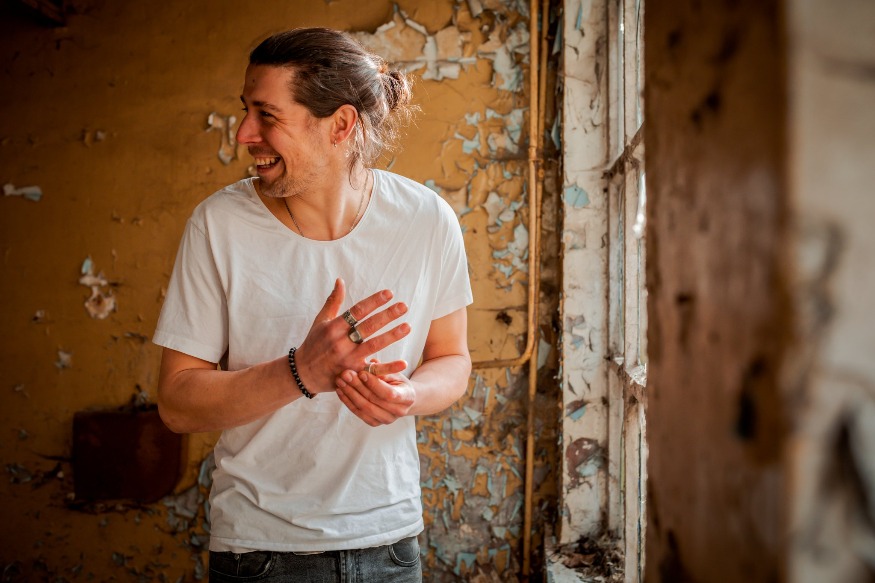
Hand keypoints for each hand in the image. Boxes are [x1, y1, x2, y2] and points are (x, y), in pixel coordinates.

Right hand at [294, 278, 409, 393]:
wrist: (303, 374)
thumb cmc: (314, 343)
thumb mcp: (320, 321)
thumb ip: (333, 301)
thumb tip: (340, 280)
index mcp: (333, 327)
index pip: (357, 311)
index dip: (374, 301)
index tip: (389, 293)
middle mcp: (341, 342)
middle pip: (368, 326)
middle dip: (387, 315)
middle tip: (403, 306)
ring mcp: (348, 359)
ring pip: (374, 345)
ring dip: (392, 336)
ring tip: (407, 327)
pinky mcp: (353, 374)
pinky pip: (373, 371)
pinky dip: (388, 367)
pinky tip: (403, 362)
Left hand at [335, 366, 415, 425]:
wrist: (401, 399)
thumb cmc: (397, 382)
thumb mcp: (395, 374)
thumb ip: (384, 370)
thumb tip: (371, 363)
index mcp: (407, 397)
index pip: (388, 393)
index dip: (374, 384)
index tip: (361, 373)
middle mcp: (399, 411)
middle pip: (374, 400)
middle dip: (358, 386)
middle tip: (345, 374)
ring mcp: (386, 419)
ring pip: (364, 408)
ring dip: (350, 394)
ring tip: (340, 381)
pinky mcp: (375, 423)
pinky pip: (359, 413)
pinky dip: (348, 402)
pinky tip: (340, 391)